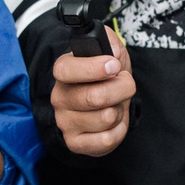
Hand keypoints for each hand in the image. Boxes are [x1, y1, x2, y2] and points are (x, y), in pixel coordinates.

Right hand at [50, 27, 134, 156]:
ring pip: (104, 118)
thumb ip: (110, 41)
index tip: (114, 66)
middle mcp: (59, 97)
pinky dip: (118, 130)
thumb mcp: (111, 51)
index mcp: (63, 71)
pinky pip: (106, 139)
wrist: (110, 103)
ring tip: (114, 104)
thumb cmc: (107, 77)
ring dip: (119, 110)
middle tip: (125, 84)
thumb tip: (112, 52)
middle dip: (120, 89)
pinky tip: (112, 123)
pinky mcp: (75, 143)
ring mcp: (65, 122)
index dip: (92, 68)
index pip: (66, 69)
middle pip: (93, 97)